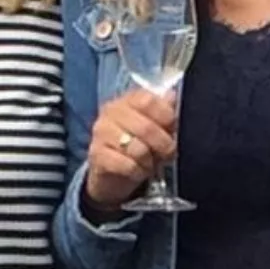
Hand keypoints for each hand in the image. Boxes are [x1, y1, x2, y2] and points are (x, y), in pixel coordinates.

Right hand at [86, 89, 177, 209]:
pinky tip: (138, 172)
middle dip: (163, 145)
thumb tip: (172, 96)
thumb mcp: (154, 127)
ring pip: (138, 149)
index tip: (172, 129)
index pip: (148, 101)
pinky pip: (128, 166)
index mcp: (128, 100)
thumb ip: (164, 113)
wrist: (110, 171)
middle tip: (168, 154)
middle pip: (146, 127)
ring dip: (150, 161)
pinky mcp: (97, 155)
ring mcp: (102, 133)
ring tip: (149, 164)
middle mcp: (111, 112)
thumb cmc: (137, 145)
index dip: (166, 116)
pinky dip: (138, 172)